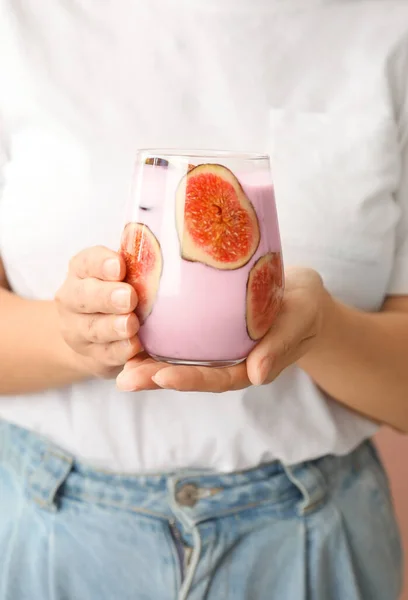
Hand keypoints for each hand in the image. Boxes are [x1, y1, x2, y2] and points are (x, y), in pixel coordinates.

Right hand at [55, 246, 141, 378]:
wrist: (96, 336)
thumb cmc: (119, 293)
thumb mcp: (125, 275)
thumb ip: (138, 265)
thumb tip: (169, 249)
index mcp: (83, 270)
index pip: (87, 262)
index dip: (102, 263)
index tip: (119, 266)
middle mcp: (73, 298)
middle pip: (84, 295)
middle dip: (106, 296)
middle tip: (129, 297)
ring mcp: (78, 329)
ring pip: (92, 327)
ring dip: (112, 327)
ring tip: (131, 325)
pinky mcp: (91, 355)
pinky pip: (104, 354)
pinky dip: (119, 351)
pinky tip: (133, 347)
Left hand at [116, 267, 330, 391]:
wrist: (302, 292)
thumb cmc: (305, 307)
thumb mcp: (301, 320)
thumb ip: (281, 346)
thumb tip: (257, 375)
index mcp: (249, 366)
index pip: (218, 379)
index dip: (190, 380)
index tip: (162, 377)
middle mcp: (227, 360)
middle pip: (190, 373)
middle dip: (156, 377)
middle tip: (124, 378)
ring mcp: (215, 346)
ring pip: (179, 357)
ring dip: (149, 361)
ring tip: (118, 362)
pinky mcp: (207, 327)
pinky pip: (180, 333)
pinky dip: (157, 334)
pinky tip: (132, 328)